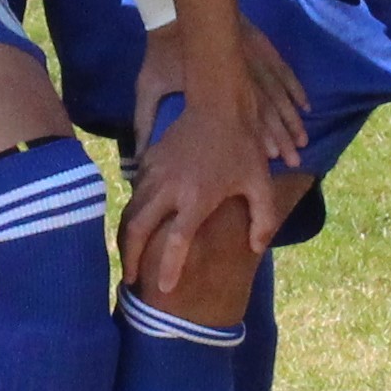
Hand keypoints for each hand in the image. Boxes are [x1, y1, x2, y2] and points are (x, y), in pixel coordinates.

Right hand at [118, 73, 298, 313]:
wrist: (217, 102)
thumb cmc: (242, 144)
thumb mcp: (261, 183)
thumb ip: (263, 219)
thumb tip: (256, 247)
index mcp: (197, 198)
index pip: (177, 241)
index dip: (168, 267)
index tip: (162, 289)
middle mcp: (170, 188)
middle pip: (137, 229)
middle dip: (130, 257)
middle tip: (130, 279)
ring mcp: (154, 172)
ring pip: (131, 210)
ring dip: (127, 237)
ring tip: (129, 258)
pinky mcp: (147, 160)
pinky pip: (135, 191)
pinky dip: (133, 211)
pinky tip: (137, 224)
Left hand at [128, 17, 305, 178]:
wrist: (172, 11)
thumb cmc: (161, 51)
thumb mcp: (148, 87)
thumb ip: (144, 121)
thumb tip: (135, 154)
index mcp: (215, 91)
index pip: (244, 120)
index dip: (261, 141)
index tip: (274, 159)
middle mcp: (241, 76)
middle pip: (269, 111)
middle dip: (283, 137)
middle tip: (295, 159)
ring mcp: (254, 59)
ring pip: (280, 94)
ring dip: (292, 118)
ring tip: (303, 140)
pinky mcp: (260, 45)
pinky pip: (284, 70)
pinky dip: (295, 89)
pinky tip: (305, 106)